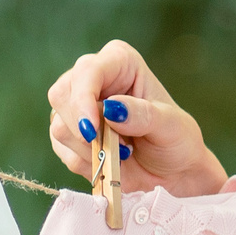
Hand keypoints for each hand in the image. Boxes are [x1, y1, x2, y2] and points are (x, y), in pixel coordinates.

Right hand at [45, 42, 228, 198]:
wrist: (172, 173)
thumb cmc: (176, 141)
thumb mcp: (171, 127)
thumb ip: (143, 115)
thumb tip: (111, 109)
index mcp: (120, 62)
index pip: (87, 70)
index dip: (83, 99)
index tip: (91, 130)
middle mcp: (93, 78)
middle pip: (61, 94)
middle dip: (83, 128)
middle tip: (115, 150)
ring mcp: (77, 106)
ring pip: (59, 125)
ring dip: (89, 149)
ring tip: (122, 154)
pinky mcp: (69, 133)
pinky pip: (60, 149)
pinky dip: (85, 163)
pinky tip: (109, 162)